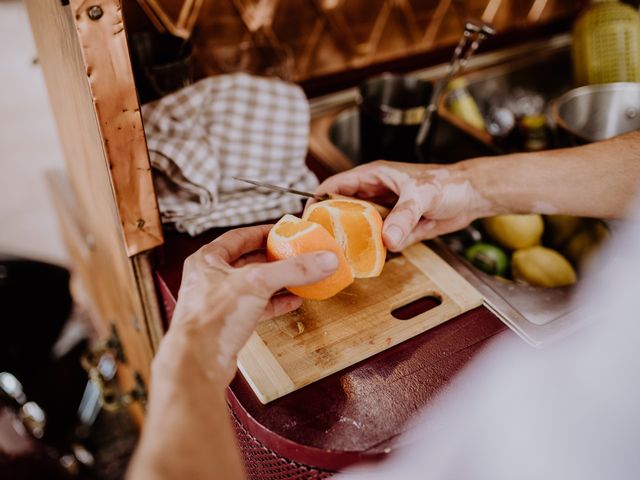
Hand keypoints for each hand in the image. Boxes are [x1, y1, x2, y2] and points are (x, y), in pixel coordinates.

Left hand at [155, 225, 338, 384]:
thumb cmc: (211, 318)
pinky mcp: (230, 324)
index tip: (282, 232)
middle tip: (295, 254)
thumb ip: (293, 269)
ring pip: (254, 286)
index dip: (262, 232)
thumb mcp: (257, 283)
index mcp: (208, 260)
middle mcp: (211, 279)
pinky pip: (257, 308)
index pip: (239, 237)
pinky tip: (293, 301)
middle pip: (248, 262)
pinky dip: (276, 303)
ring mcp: (220, 303)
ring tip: (299, 277)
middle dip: (273, 259)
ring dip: (277, 282)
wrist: (198, 362)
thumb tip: (324, 259)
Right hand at [314, 160, 490, 250]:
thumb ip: (405, 216)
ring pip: (359, 227)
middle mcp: (375, 193)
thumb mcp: (423, 196)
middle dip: (332, 225)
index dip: (318, 200)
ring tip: (340, 256)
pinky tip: (369, 258)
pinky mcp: (397, 227)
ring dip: (353, 240)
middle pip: (343, 209)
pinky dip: (375, 249)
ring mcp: (386, 211)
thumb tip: (388, 239)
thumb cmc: (449, 183)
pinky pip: (379, 240)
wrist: (472, 196)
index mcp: (374, 177)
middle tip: (322, 244)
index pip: (335, 185)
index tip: (308, 219)